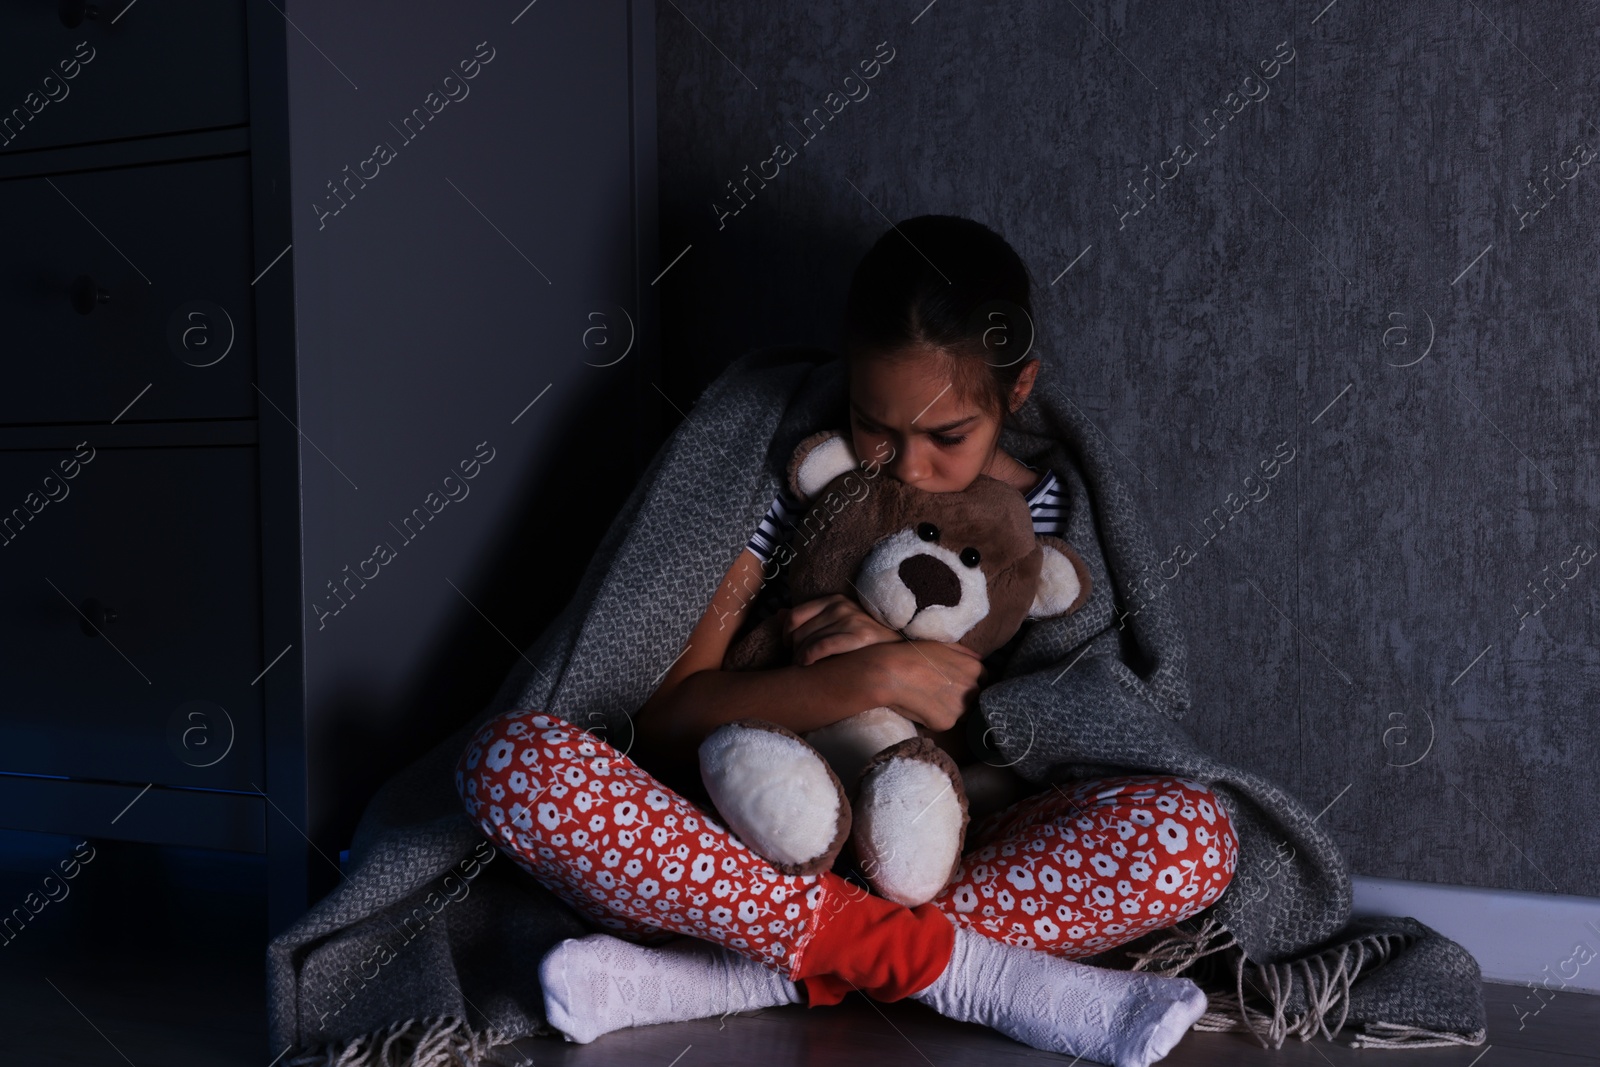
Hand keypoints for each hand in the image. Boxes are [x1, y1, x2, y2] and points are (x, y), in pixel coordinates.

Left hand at [784, 594, 902, 666]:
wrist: (899, 649)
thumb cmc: (864, 640)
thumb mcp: (837, 622)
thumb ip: (808, 617)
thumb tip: (778, 613)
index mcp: (834, 600)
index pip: (795, 615)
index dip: (786, 634)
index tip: (790, 648)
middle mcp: (840, 606)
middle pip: (799, 631)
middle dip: (793, 650)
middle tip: (797, 662)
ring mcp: (851, 620)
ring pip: (807, 641)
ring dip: (799, 658)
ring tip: (803, 667)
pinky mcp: (859, 636)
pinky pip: (821, 647)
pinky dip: (809, 658)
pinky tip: (809, 665)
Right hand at [864, 640, 985, 732]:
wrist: (890, 671)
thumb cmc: (913, 654)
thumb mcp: (942, 645)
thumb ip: (964, 653)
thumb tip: (980, 659)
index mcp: (975, 668)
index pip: (984, 680)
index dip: (968, 682)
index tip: (954, 682)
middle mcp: (973, 689)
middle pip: (974, 699)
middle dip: (961, 698)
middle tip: (938, 691)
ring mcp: (960, 708)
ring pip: (961, 714)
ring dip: (950, 711)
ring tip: (928, 699)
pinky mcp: (945, 723)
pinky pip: (944, 724)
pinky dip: (933, 719)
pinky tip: (919, 708)